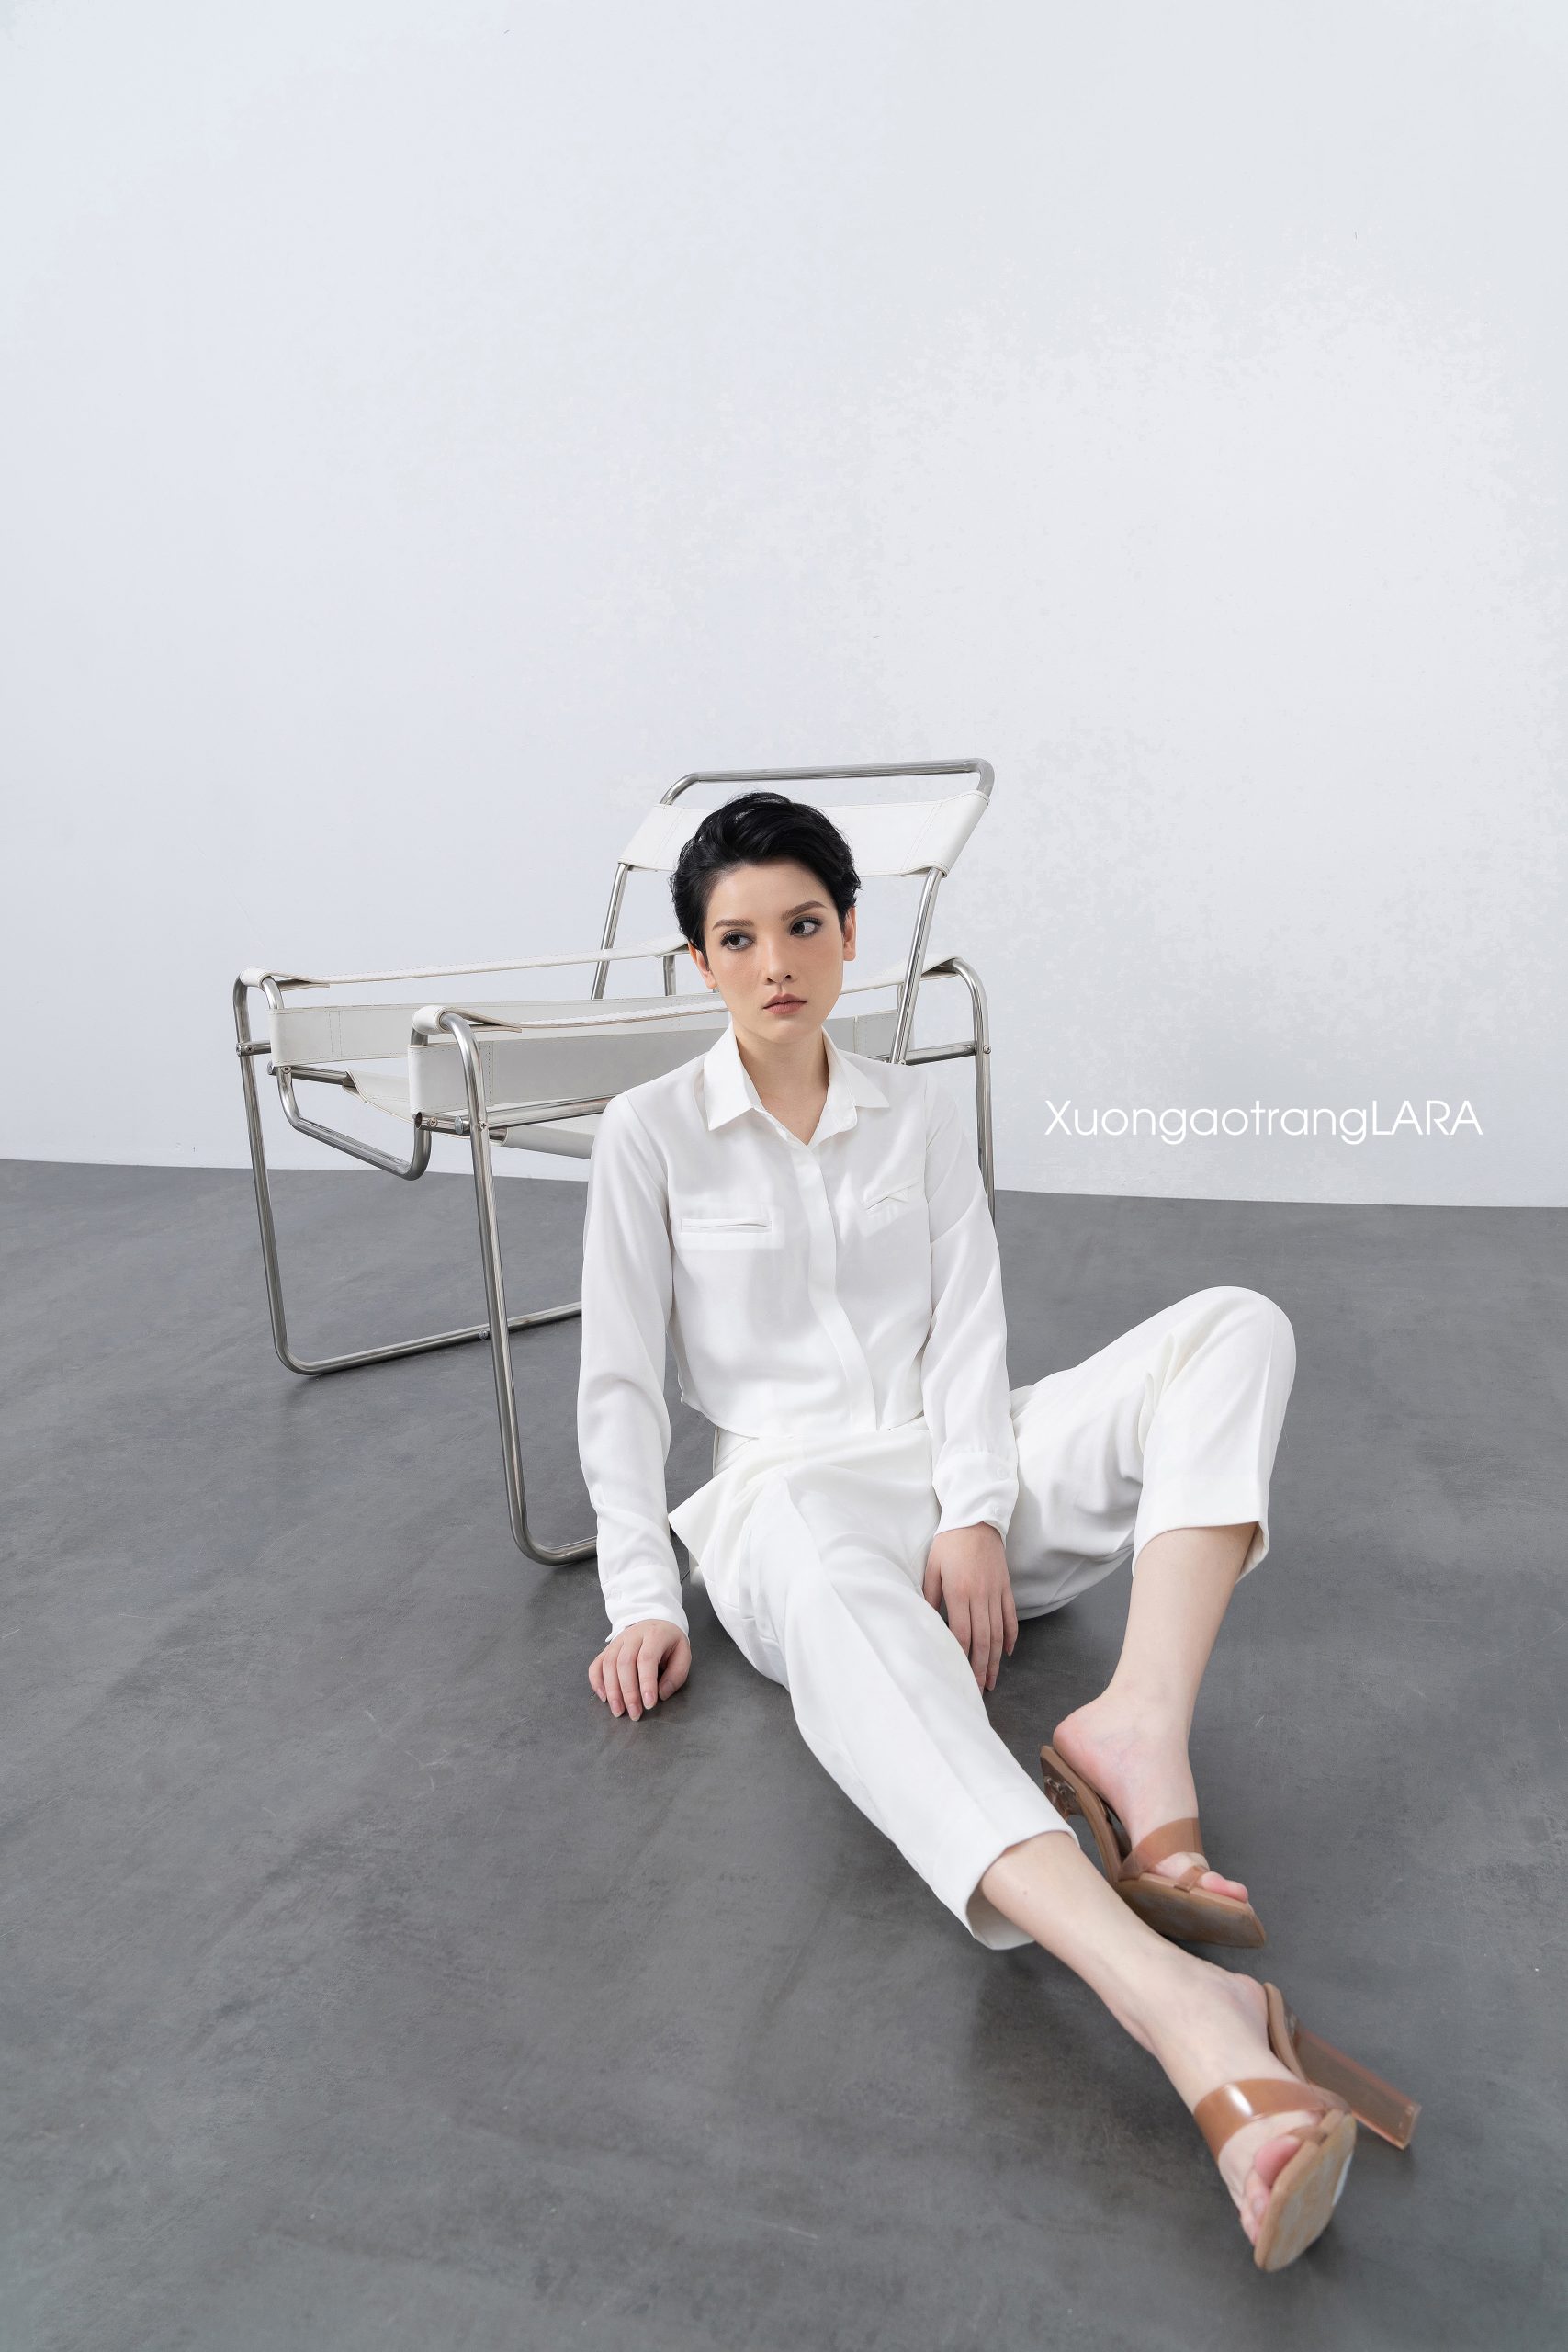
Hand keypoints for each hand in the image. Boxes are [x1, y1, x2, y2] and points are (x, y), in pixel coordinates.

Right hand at [589, 1619, 691, 1719]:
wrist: (655, 1622)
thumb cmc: (670, 1643)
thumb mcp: (683, 1654)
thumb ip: (676, 1675)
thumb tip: (661, 1694)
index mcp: (654, 1635)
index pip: (647, 1658)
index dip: (647, 1682)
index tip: (649, 1704)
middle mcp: (632, 1636)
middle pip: (624, 1663)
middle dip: (628, 1692)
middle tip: (634, 1713)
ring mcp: (617, 1641)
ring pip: (608, 1664)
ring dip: (612, 1691)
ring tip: (618, 1711)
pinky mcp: (607, 1649)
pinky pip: (596, 1665)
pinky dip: (597, 1682)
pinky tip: (604, 1698)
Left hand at [921, 1523, 1017, 1691]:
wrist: (977, 1517)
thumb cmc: (949, 1542)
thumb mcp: (932, 1567)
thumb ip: (930, 1595)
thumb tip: (925, 1621)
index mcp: (959, 1592)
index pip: (961, 1633)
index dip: (961, 1657)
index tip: (959, 1675)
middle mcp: (980, 1595)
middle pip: (982, 1639)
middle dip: (979, 1667)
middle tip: (978, 1689)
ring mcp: (996, 1592)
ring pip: (998, 1633)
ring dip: (994, 1659)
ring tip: (991, 1679)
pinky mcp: (1006, 1587)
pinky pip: (1010, 1617)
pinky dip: (1010, 1637)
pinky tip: (1006, 1653)